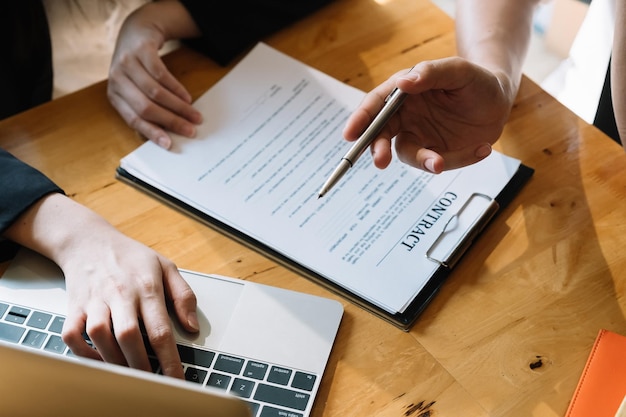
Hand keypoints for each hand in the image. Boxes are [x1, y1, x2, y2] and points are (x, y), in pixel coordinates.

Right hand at [4, 194, 198, 377]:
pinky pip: (71, 335)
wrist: (89, 240)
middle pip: (128, 335)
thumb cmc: (131, 256)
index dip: (170, 359)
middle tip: (151, 383)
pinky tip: (98, 358)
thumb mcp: (167, 267)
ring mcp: (95, 300)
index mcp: (147, 287)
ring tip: (128, 372)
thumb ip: (184, 296)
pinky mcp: (74, 306)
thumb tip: (193, 327)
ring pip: (99, 335)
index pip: (161, 330)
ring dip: (113, 359)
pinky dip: (82, 352)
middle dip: (140, 365)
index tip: (177, 380)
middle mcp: (120, 294)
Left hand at [107, 2, 202, 148]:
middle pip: (146, 108)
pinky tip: (187, 97)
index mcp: (114, 95)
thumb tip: (165, 135)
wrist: (136, 33)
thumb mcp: (135, 89)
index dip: (152, 132)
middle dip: (171, 121)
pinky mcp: (141, 51)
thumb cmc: (138, 68)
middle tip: (190, 130)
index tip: (169, 144)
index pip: (133, 119)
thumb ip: (144, 109)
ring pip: (155, 93)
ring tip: (193, 114)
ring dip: (178, 107)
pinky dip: (177, 88)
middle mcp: (117, 80)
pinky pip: (161, 75)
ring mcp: (127, 63)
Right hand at [343, 57, 515, 172]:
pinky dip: (459, 159)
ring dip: (423, 160)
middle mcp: (406, 116)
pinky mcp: (436, 152)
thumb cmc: (475, 79)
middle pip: (382, 135)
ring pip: (409, 154)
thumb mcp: (457, 70)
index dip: (361, 119)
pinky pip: (438, 162)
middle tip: (381, 160)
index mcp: (403, 92)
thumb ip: (430, 73)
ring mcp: (419, 136)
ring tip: (441, 163)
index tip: (350, 134)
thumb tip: (403, 83)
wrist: (498, 100)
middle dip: (378, 149)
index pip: (376, 105)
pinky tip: (481, 148)